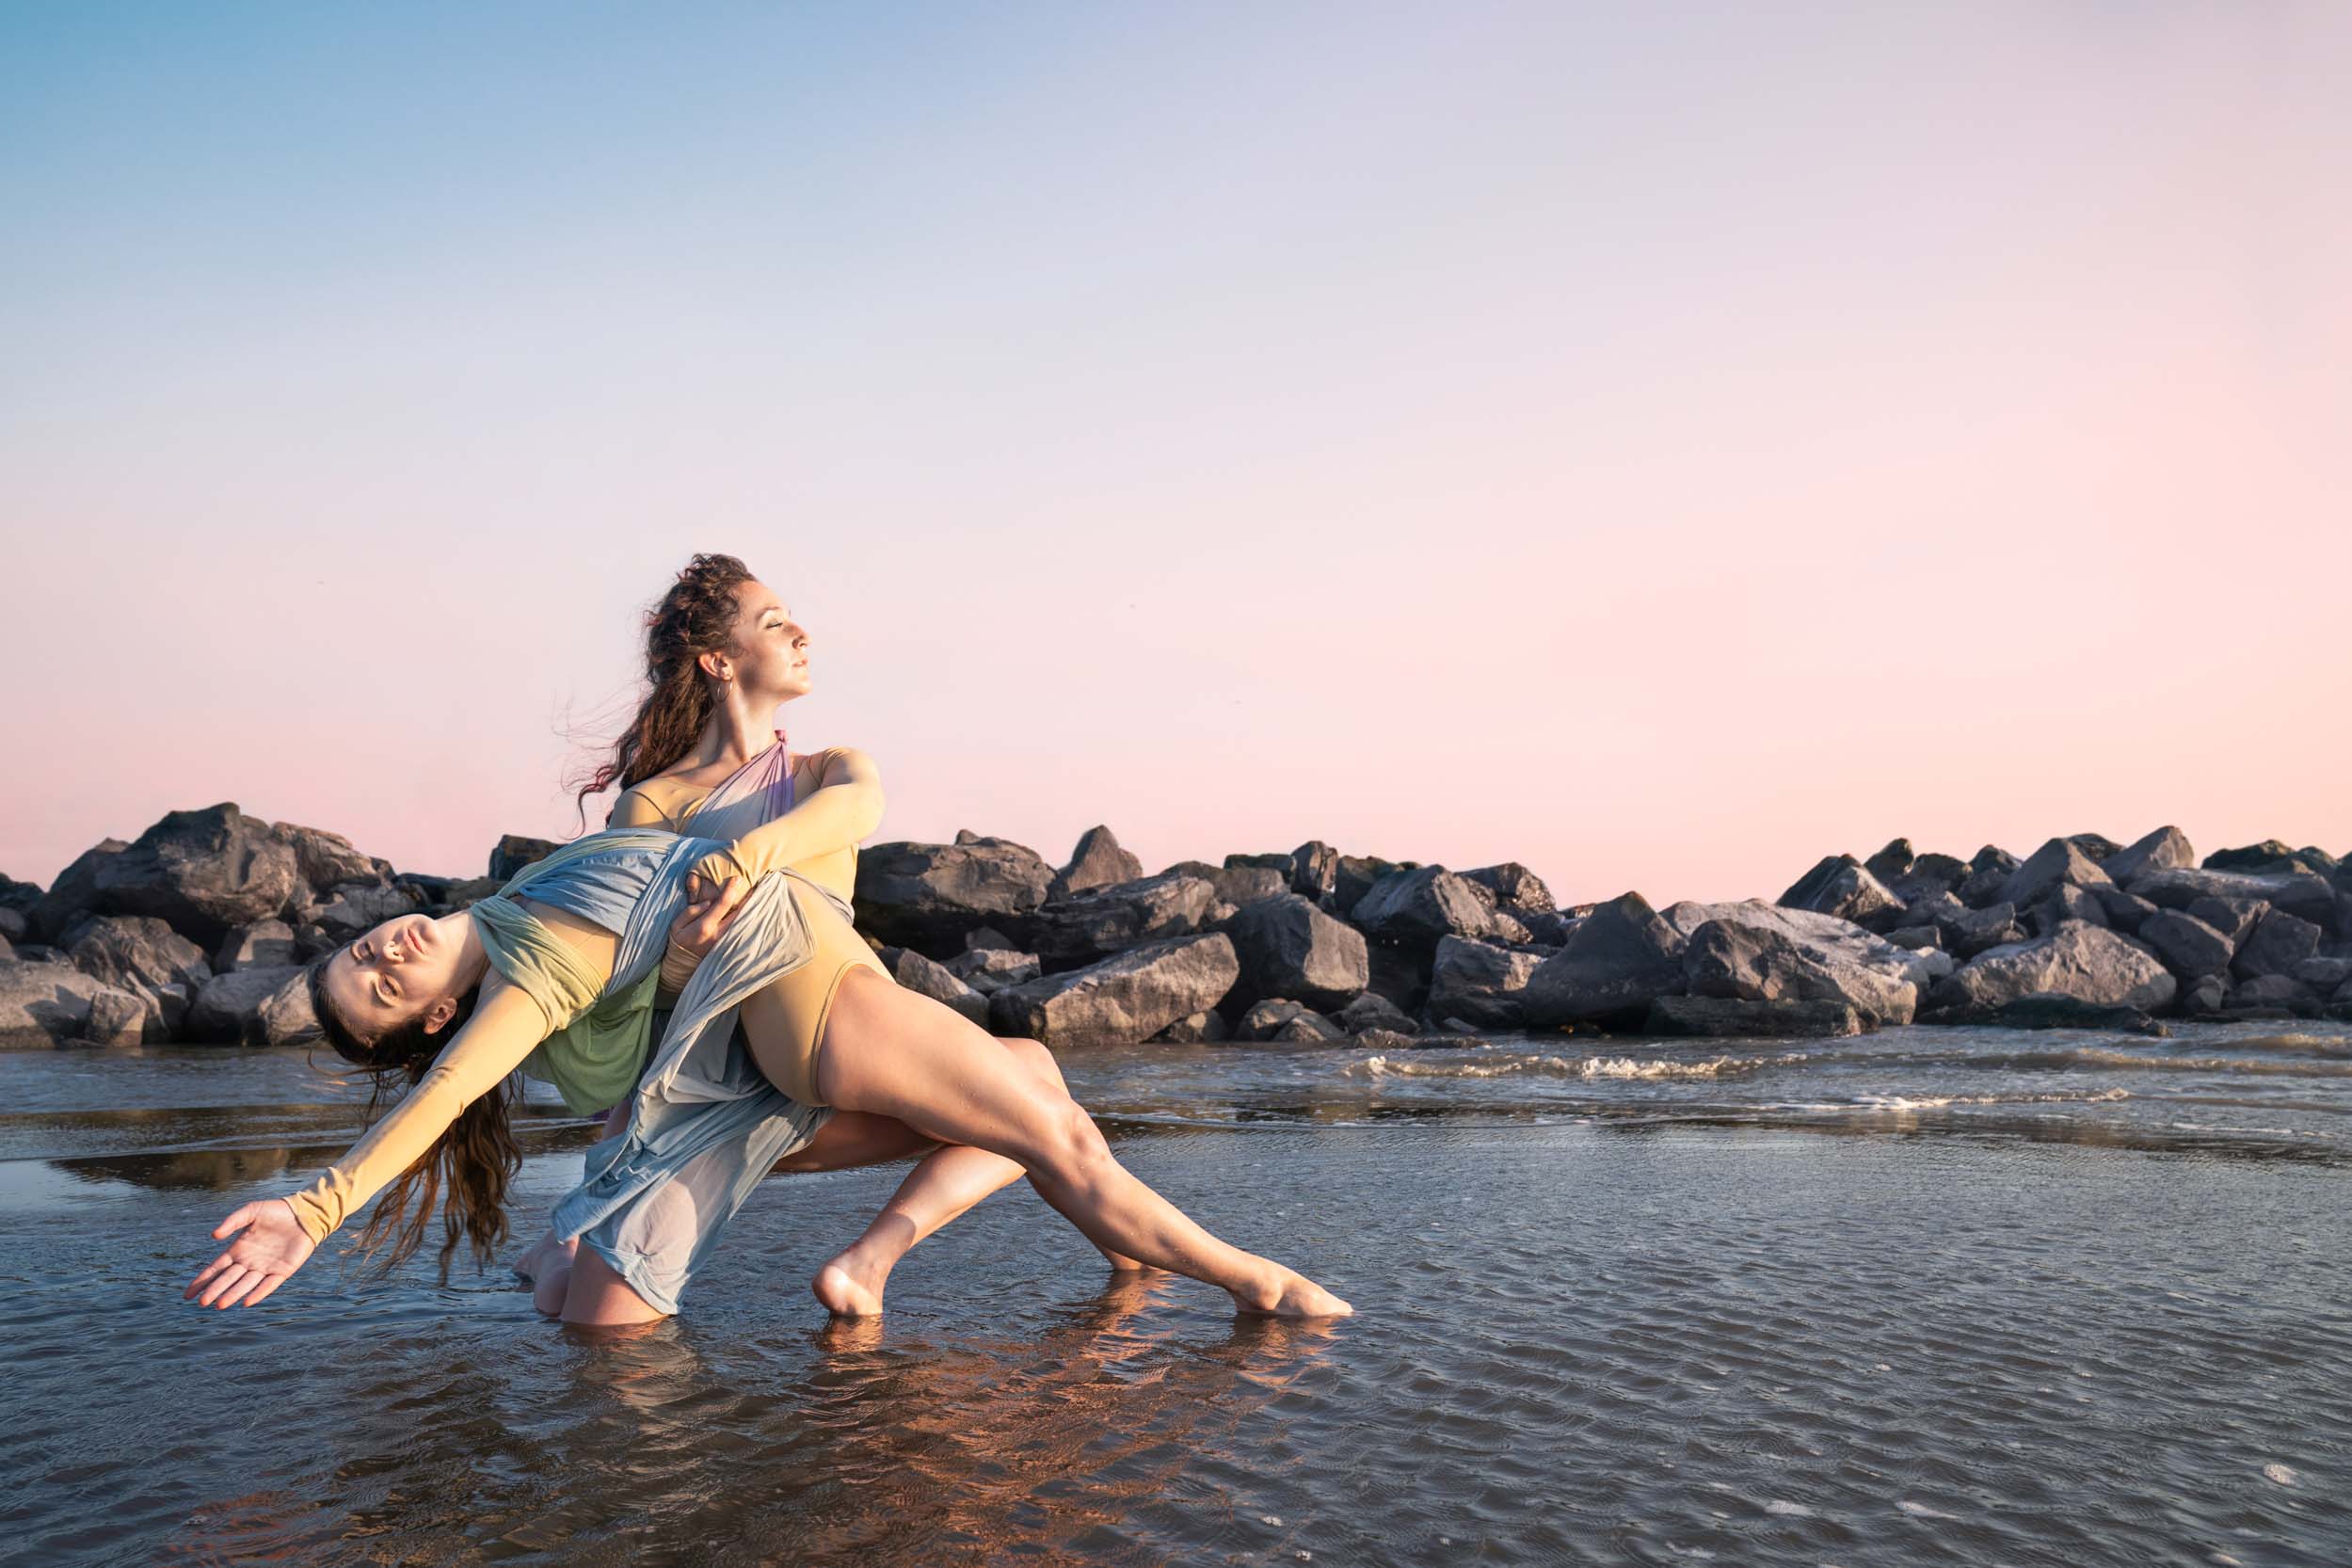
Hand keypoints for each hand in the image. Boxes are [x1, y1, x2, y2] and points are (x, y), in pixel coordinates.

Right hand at [186, 1198, 315, 1308]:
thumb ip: (232, 1221)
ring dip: (232, 1295)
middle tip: (201, 1303)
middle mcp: (249, 1261)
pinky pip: (268, 1285)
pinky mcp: (283, 1270)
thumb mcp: (251, 1211)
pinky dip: (258, 1293)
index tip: (188, 1294)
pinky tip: (246, 1302)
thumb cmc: (276, 1211)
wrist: (304, 1213)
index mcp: (238, 1249)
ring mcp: (265, 1267)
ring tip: (219, 1305)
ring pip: (245, 1285)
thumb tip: (214, 1235)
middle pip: (227, 1279)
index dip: (202, 1280)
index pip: (215, 1268)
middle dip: (214, 1291)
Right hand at [674, 868, 748, 956]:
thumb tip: (708, 902)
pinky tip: (750, 910)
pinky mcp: (727, 945)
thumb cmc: (679, 941)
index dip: (731, 890)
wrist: (682, 964)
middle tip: (756, 885)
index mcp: (705, 926)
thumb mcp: (676, 925)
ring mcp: (725, 941)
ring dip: (749, 909)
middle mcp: (718, 934)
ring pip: (742, 922)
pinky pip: (740, 929)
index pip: (722, 904)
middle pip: (739, 913)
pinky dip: (746, 919)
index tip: (737, 879)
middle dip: (749, 899)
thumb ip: (691, 911)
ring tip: (755, 895)